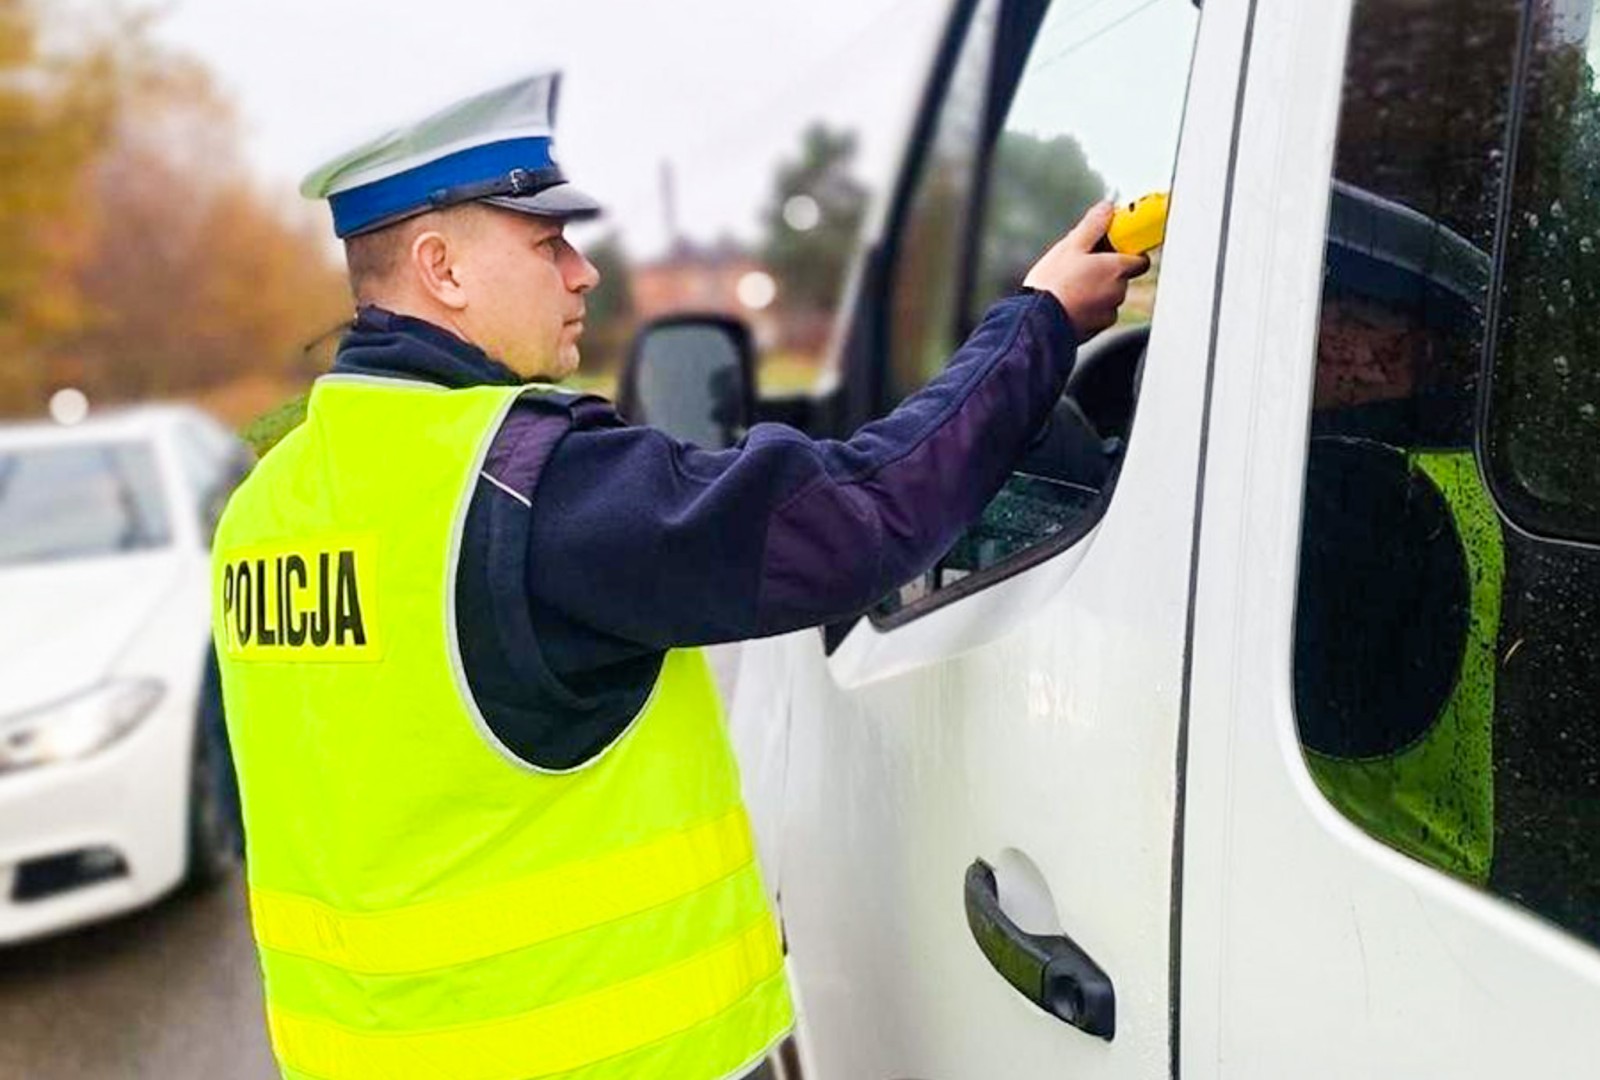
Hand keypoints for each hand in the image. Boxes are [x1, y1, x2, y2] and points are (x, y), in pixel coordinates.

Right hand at [1023, 202, 1150, 339]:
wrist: (1036, 322)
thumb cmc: (1052, 284)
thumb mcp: (1071, 246)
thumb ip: (1093, 225)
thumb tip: (1107, 208)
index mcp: (1116, 269)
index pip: (1140, 259)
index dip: (1126, 252)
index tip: (1111, 247)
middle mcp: (1118, 292)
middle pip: (1121, 277)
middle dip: (1106, 271)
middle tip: (1081, 265)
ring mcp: (1108, 313)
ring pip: (1108, 296)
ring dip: (1096, 290)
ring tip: (1069, 286)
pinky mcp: (1096, 330)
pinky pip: (1097, 314)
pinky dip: (1087, 308)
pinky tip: (1067, 303)